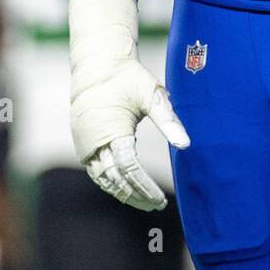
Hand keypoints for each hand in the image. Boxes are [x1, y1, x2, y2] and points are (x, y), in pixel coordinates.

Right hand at [69, 0, 188, 210]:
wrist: (97, 64)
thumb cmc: (127, 78)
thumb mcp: (152, 95)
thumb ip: (168, 121)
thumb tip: (186, 145)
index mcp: (112, 131)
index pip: (130, 169)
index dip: (145, 187)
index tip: (161, 199)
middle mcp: (94, 143)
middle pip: (116, 180)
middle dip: (136, 196)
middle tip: (158, 205)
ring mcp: (85, 145)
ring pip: (104, 180)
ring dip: (123, 193)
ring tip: (145, 202)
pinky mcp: (82, 144)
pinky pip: (96, 171)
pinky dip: (111, 183)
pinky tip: (127, 189)